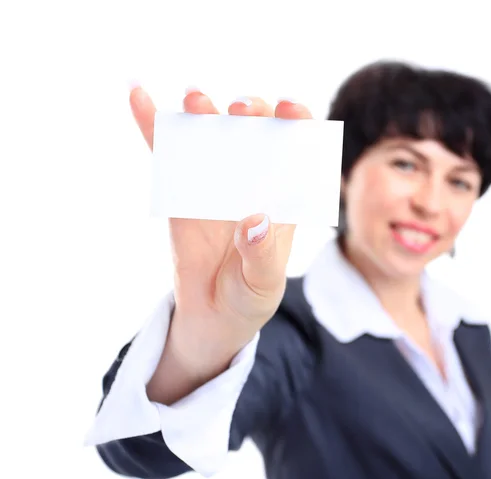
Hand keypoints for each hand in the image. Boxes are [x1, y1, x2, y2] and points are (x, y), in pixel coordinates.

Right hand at [129, 88, 311, 356]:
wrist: (212, 314)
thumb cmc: (249, 296)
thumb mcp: (263, 283)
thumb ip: (262, 256)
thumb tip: (254, 220)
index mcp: (282, 198)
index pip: (295, 150)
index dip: (295, 124)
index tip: (288, 110)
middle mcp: (251, 181)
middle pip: (254, 132)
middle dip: (251, 113)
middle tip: (240, 111)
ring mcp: (214, 182)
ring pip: (210, 136)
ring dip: (202, 112)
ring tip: (195, 100)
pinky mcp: (179, 191)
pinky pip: (165, 154)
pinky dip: (151, 125)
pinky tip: (138, 95)